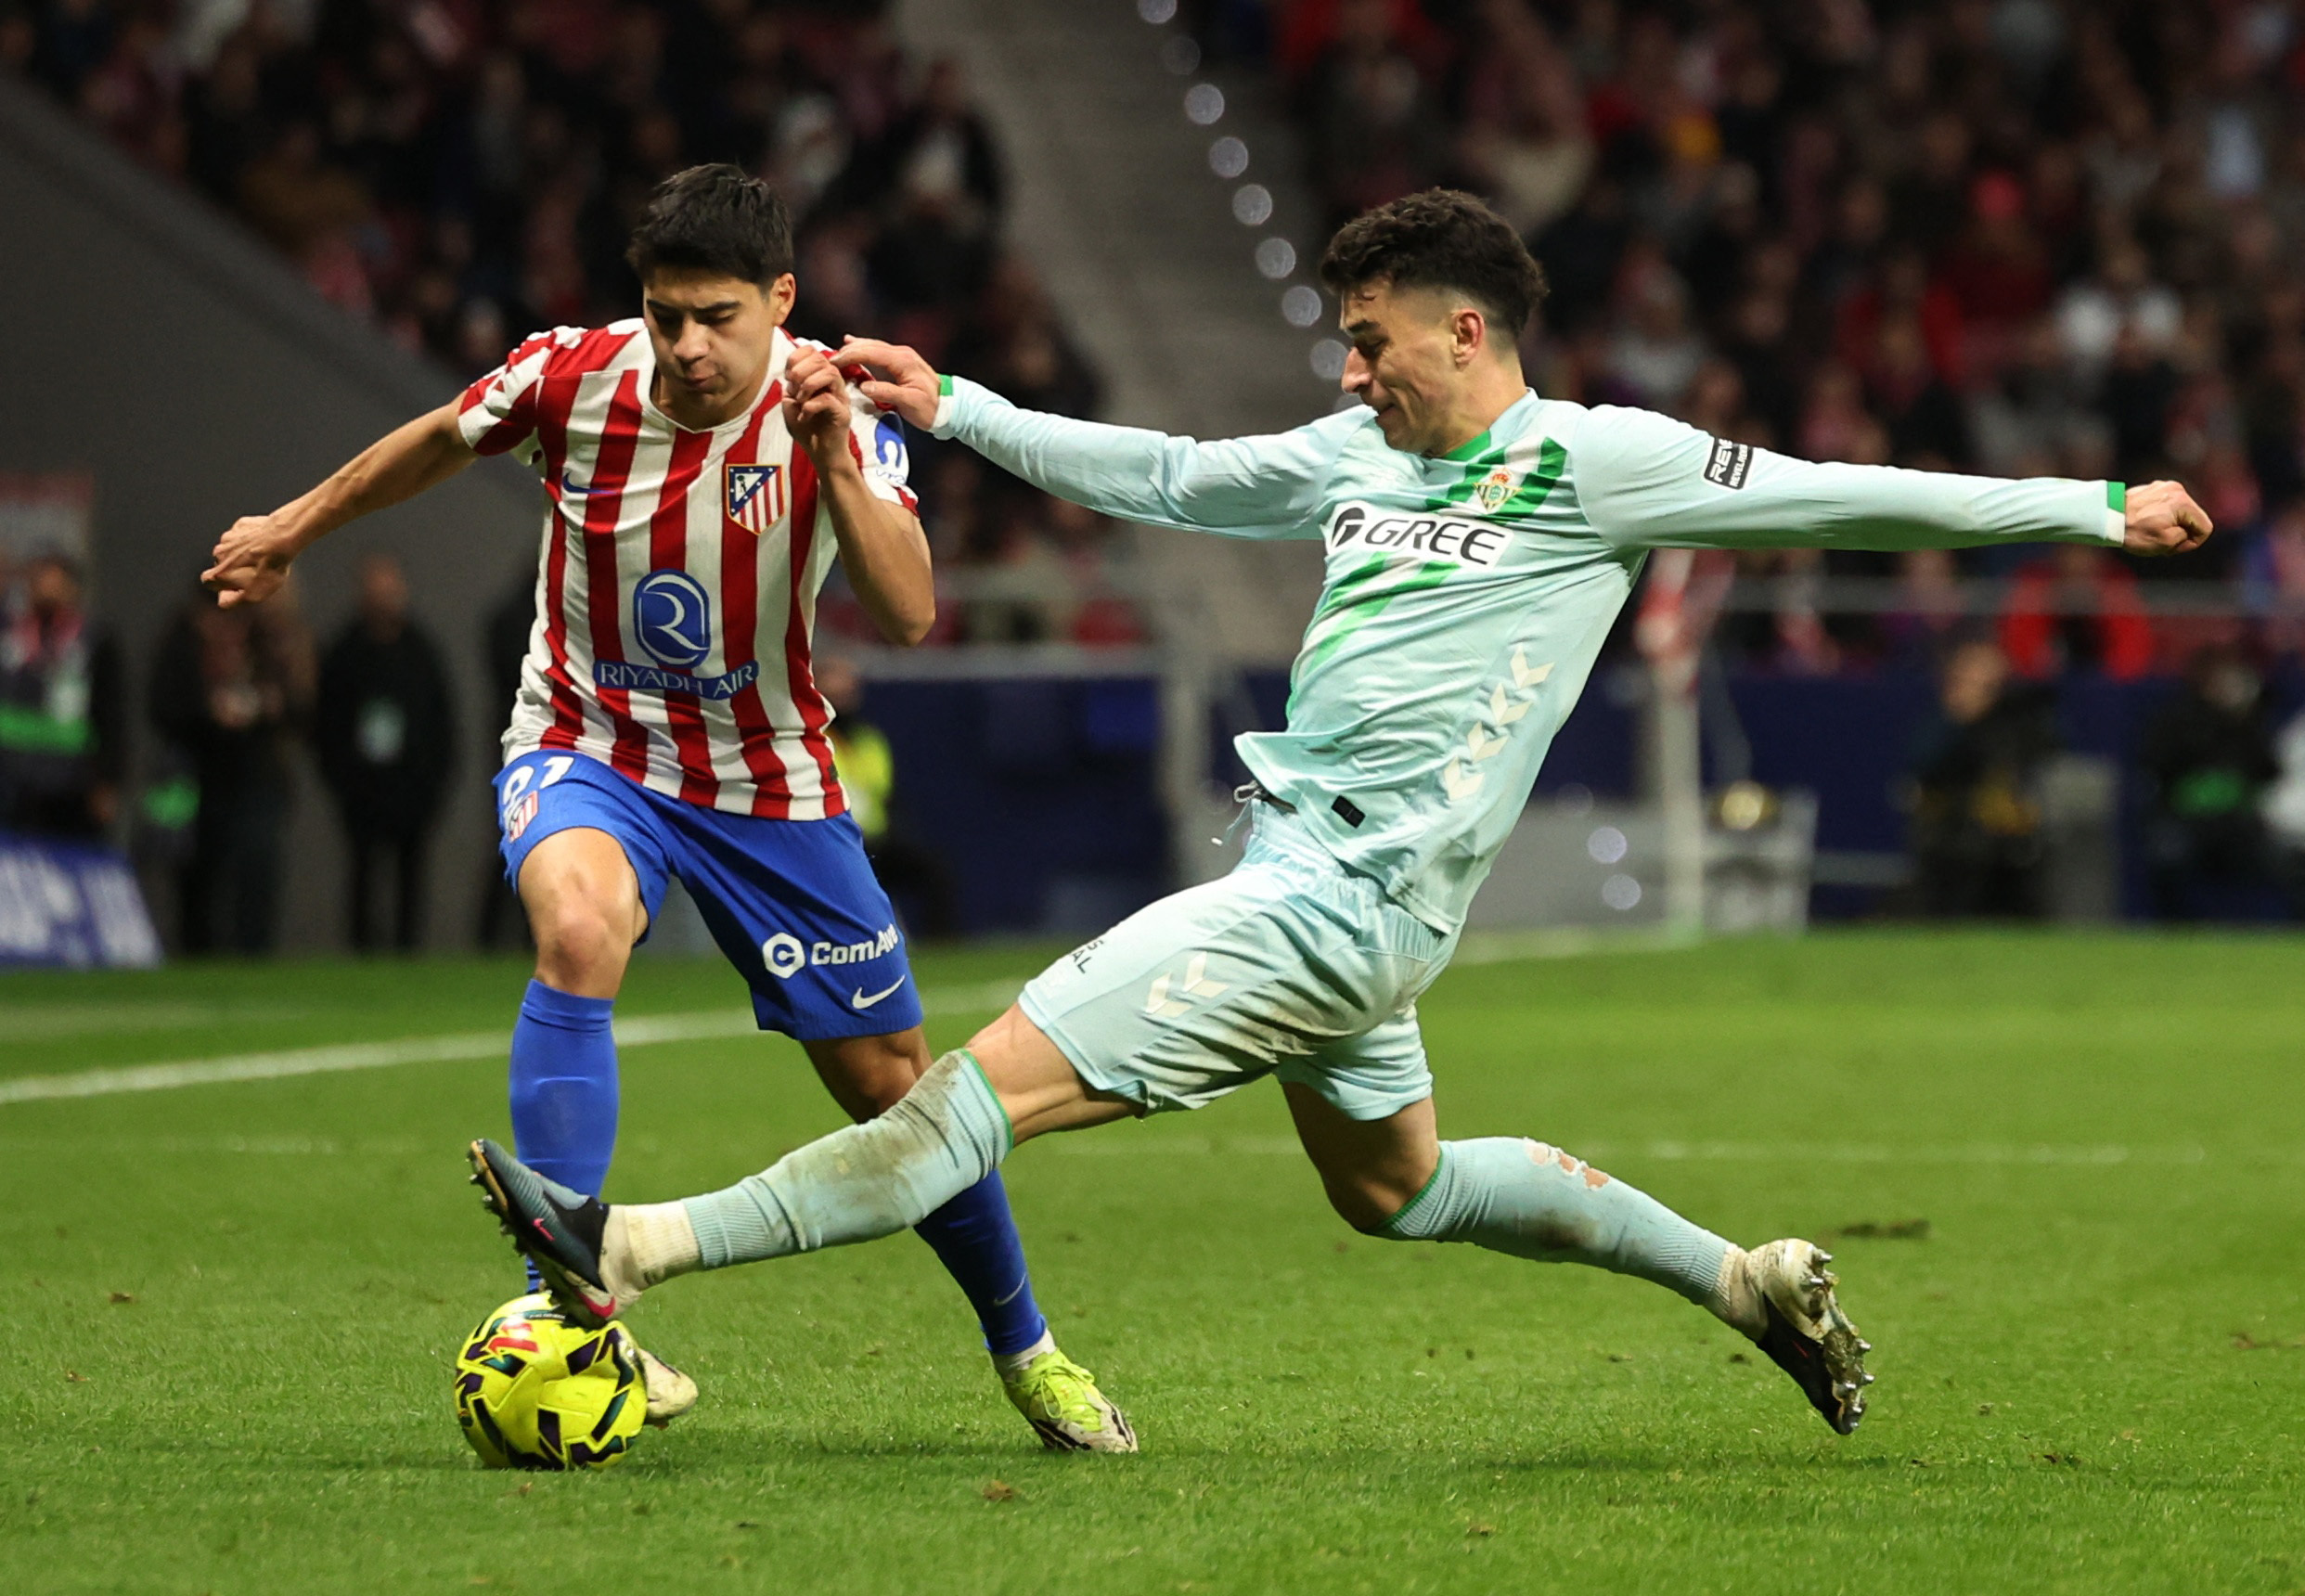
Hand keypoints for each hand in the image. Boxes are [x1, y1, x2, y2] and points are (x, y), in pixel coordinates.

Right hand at [204, 513, 303, 606]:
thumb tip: (222, 601)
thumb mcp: (253, 595)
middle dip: (233, 568)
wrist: (280, 539)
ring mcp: (229, 537)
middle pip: (221, 564)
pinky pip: (242, 535)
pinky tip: (265, 544)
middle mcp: (218, 553)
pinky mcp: (240, 525)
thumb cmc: (268, 568)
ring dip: (241, 553)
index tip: (235, 586)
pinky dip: (250, 540)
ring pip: (231, 549)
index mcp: (219, 572)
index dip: (221, 585)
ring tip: (262, 557)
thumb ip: (232, 601)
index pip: (208, 582)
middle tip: (254, 571)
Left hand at [782, 345, 855, 470]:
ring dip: (809, 384)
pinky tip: (805, 415)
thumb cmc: (807, 430)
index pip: (812, 352)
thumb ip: (790, 387)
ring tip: (801, 400)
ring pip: (830, 373)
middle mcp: (833, 385)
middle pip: (822, 359)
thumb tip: (792, 375)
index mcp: (821, 378)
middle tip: (794, 390)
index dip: (797, 358)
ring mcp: (840, 398)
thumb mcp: (790, 405)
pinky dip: (811, 405)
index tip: (788, 377)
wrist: (820, 455)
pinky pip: (829, 399)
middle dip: (801, 371)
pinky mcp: (843, 413)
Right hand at [829, 337, 940, 429]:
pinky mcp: (901, 361)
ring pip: (872, 346)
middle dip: (848, 351)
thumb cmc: (930, 408)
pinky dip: (863, 349)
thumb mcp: (909, 403)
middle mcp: (901, 353)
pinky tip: (852, 345)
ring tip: (836, 352)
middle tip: (829, 359)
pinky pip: (877, 351)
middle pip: (869, 346)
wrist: (949, 407)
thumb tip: (864, 386)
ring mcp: (902, 355)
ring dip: (854, 348)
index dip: (849, 356)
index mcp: (903, 361)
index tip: (832, 363)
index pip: (870, 353)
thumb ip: (887, 393)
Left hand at [2123, 480, 2212, 555]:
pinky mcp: (2151, 488)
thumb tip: (2187, 530)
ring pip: (2179, 513)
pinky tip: (2145, 524)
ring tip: (2151, 533)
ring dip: (2171, 525)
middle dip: (2182, 533)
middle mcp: (2175, 489)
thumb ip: (2186, 536)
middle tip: (2162, 543)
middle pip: (2193, 518)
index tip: (2175, 547)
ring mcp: (2162, 487)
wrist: (2105, 518)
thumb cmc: (2134, 532)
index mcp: (2183, 501)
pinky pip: (2166, 506)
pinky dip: (2160, 517)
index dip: (2194, 542)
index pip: (2205, 527)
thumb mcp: (2166, 543)